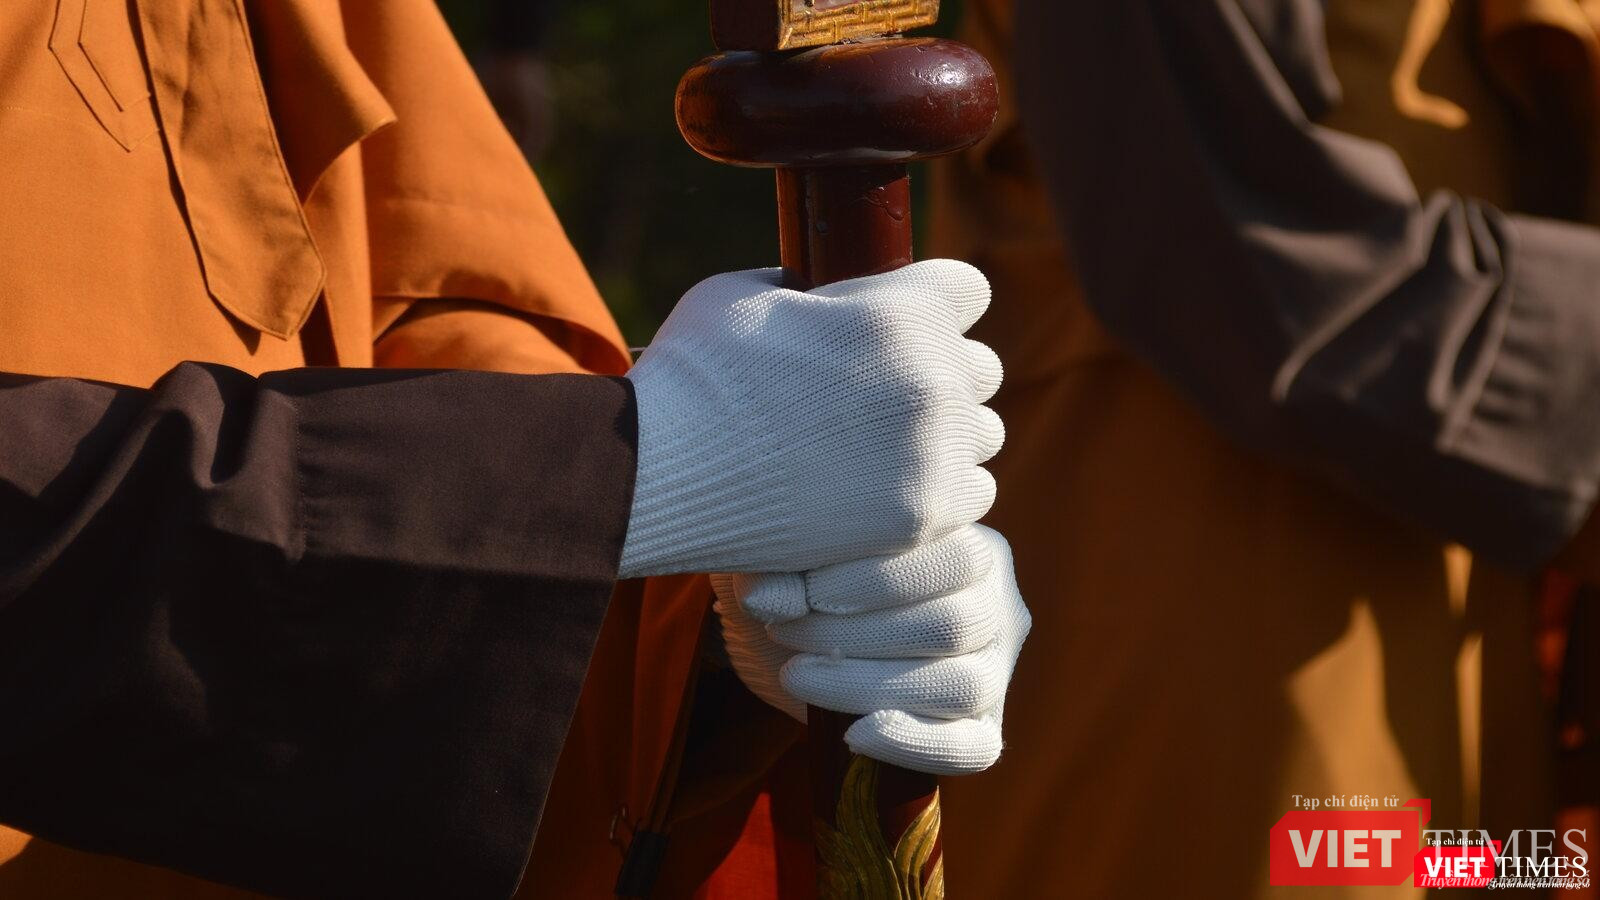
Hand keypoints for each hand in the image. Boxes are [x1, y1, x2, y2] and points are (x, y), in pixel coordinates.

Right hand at [618, 260, 1003, 576]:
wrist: (658, 472)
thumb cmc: (695, 373)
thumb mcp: (746, 292)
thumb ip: (812, 288)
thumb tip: (825, 296)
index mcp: (901, 312)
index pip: (969, 289)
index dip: (934, 300)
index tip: (903, 322)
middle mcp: (932, 381)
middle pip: (982, 366)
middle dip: (941, 370)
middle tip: (884, 392)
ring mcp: (932, 456)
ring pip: (982, 434)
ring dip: (946, 436)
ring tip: (886, 445)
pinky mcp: (920, 519)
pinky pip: (972, 495)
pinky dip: (940, 491)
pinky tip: (889, 487)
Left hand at [711, 524, 1030, 774]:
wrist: (788, 630)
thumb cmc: (796, 577)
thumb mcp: (784, 558)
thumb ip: (780, 565)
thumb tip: (767, 596)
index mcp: (964, 536)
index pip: (954, 557)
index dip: (877, 579)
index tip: (804, 594)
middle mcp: (995, 597)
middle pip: (957, 625)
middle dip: (860, 634)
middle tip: (787, 632)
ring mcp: (995, 665)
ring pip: (964, 686)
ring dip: (871, 685)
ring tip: (799, 673)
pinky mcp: (982, 725)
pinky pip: (975, 747)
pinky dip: (916, 744)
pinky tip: (854, 734)